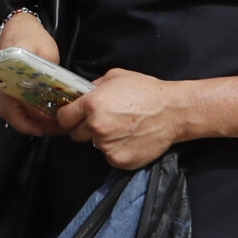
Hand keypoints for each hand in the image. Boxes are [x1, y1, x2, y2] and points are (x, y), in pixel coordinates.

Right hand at [0, 12, 64, 136]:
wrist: (21, 24)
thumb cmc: (30, 35)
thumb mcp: (44, 53)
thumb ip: (47, 72)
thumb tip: (55, 92)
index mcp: (6, 77)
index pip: (10, 109)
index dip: (24, 123)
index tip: (39, 130)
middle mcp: (2, 84)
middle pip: (14, 114)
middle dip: (33, 125)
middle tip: (54, 128)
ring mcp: (6, 86)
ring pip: (17, 110)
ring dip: (34, 119)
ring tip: (54, 121)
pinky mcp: (13, 85)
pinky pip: (20, 102)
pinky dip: (33, 110)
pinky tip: (47, 110)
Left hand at [57, 69, 191, 170]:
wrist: (173, 111)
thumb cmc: (147, 92)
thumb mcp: (116, 77)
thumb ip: (94, 86)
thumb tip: (82, 95)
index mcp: (91, 104)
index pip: (63, 118)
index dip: (68, 117)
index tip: (74, 118)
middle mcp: (96, 126)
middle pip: (76, 134)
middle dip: (85, 128)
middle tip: (105, 121)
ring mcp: (107, 145)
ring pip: (94, 145)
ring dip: (103, 139)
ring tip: (123, 128)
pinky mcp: (119, 159)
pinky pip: (109, 156)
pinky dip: (117, 150)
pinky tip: (130, 138)